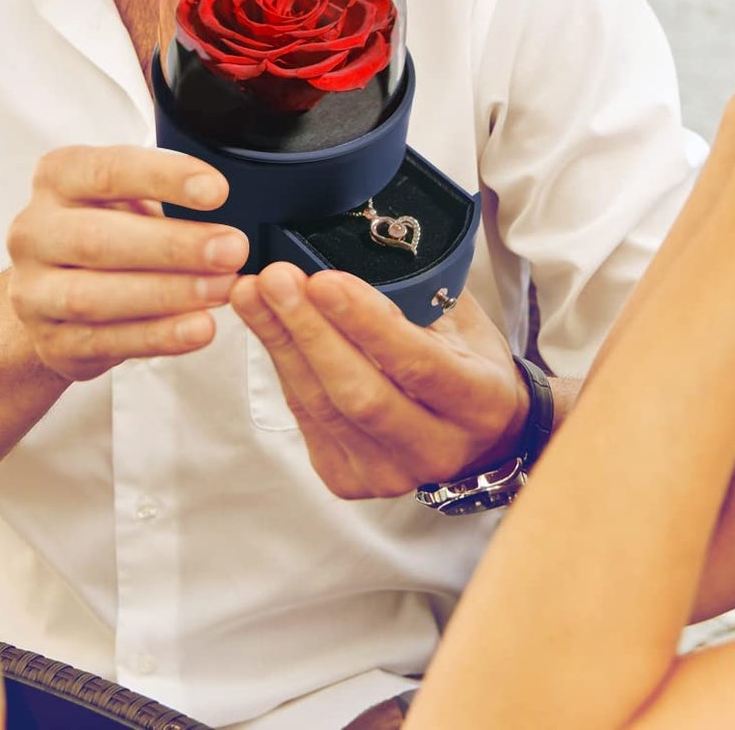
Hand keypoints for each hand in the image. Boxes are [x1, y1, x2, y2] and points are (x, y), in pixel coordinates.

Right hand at [6, 146, 248, 381]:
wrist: (56, 293)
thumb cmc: (110, 229)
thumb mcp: (129, 194)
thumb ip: (170, 191)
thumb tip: (244, 201)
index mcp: (58, 178)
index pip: (108, 171)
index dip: (164, 178)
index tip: (218, 191)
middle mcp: (34, 232)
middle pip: (97, 239)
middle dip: (173, 246)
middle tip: (232, 250)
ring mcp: (33, 292)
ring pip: (94, 296)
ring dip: (168, 294)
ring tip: (223, 290)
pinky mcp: (49, 342)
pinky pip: (104, 342)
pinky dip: (157, 336)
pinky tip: (199, 328)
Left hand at [230, 265, 529, 499]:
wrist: (480, 433)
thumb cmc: (470, 364)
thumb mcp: (464, 322)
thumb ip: (418, 297)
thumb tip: (351, 254)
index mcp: (478, 401)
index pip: (417, 364)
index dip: (367, 323)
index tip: (325, 280)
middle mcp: (436, 448)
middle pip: (359, 393)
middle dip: (309, 330)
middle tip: (275, 279)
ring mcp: (389, 472)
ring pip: (322, 407)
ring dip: (281, 343)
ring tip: (254, 293)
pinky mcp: (349, 479)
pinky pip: (305, 418)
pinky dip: (283, 366)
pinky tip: (265, 326)